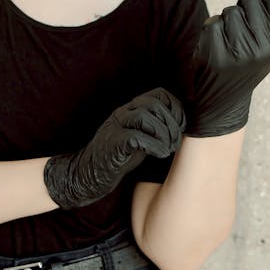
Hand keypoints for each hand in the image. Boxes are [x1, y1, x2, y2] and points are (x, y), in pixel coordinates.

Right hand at [43, 87, 185, 209]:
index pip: (160, 94)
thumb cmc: (118, 158)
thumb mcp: (141, 138)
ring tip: (168, 149)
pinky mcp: (112, 143)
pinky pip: (137, 137)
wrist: (87, 175)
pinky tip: (160, 154)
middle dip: (172, 124)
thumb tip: (182, 125)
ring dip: (164, 134)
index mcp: (131, 109)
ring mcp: (116, 126)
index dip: (176, 108)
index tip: (182, 126)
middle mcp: (123, 113)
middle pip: (155, 105)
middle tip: (176, 143)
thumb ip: (156, 128)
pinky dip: (154, 146)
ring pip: (146, 117)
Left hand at [182, 0, 269, 136]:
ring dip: (226, 18)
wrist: (222, 100)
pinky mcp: (214, 52)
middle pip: (250, 1)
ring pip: (230, 10)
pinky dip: (211, 28)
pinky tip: (215, 45)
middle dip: (244, 6)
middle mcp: (261, 49)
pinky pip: (212, 21)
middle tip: (242, 27)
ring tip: (229, 39)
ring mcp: (236, 51)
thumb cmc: (250, 64)